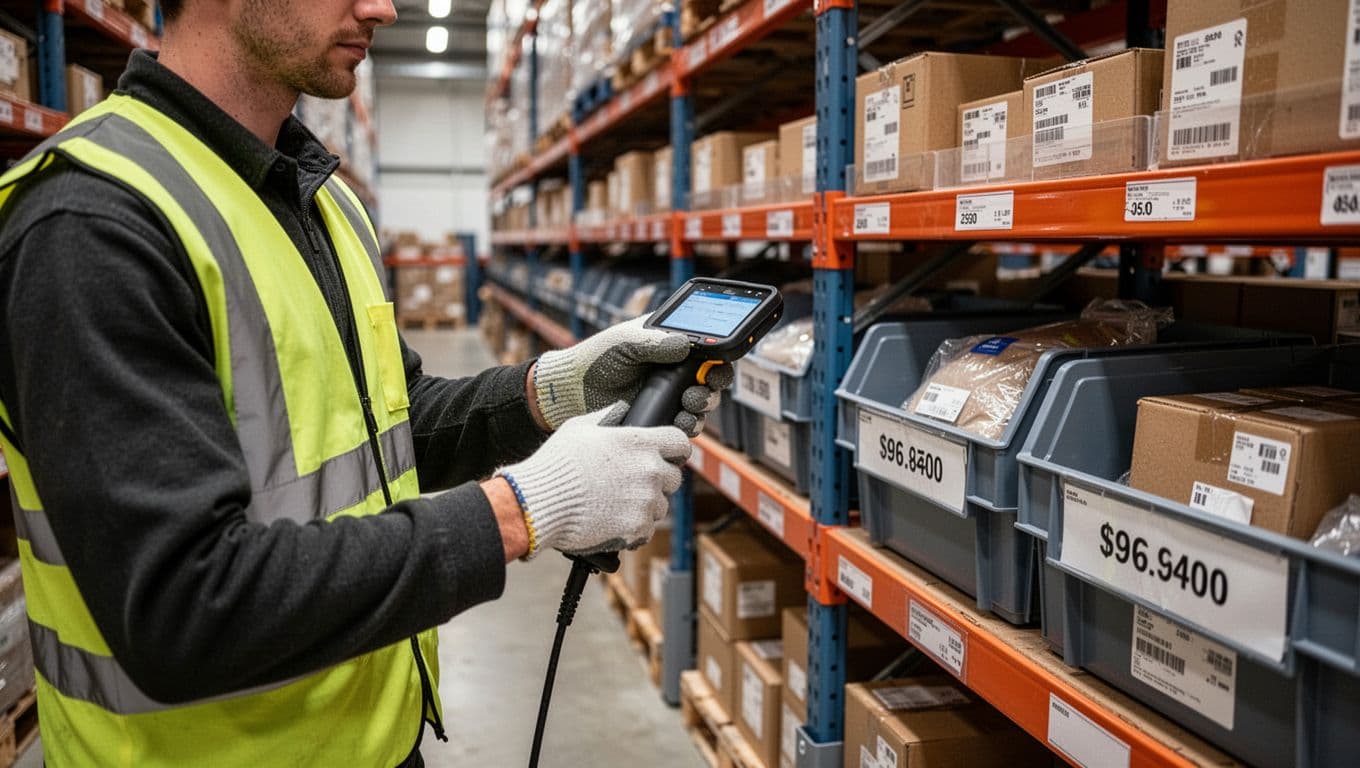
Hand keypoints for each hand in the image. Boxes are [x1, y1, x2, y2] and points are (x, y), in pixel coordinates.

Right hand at [496, 402, 690, 557]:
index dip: (674, 450)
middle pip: (673, 477)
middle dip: (658, 480)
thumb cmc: (557, 463)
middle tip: (632, 483)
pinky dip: (633, 527)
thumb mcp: (580, 427)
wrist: (540, 502)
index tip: (669, 456)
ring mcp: (646, 501)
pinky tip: (611, 520)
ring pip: (660, 505)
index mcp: (640, 442)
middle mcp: (650, 471)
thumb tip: (621, 410)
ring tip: (616, 504)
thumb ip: (607, 417)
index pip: (679, 443)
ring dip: (645, 505)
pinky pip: (646, 528)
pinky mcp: (637, 527)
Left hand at [531, 315, 732, 435]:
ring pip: (702, 405)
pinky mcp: (660, 419)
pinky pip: (685, 425)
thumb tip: (686, 343)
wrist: (573, 392)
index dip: (718, 359)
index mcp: (670, 344)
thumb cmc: (596, 358)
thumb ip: (656, 341)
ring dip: (702, 407)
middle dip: (712, 387)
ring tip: (688, 407)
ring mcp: (668, 396)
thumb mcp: (625, 341)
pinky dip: (687, 426)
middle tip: (700, 391)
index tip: (715, 368)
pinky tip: (678, 423)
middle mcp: (674, 371)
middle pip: (711, 380)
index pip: (707, 350)